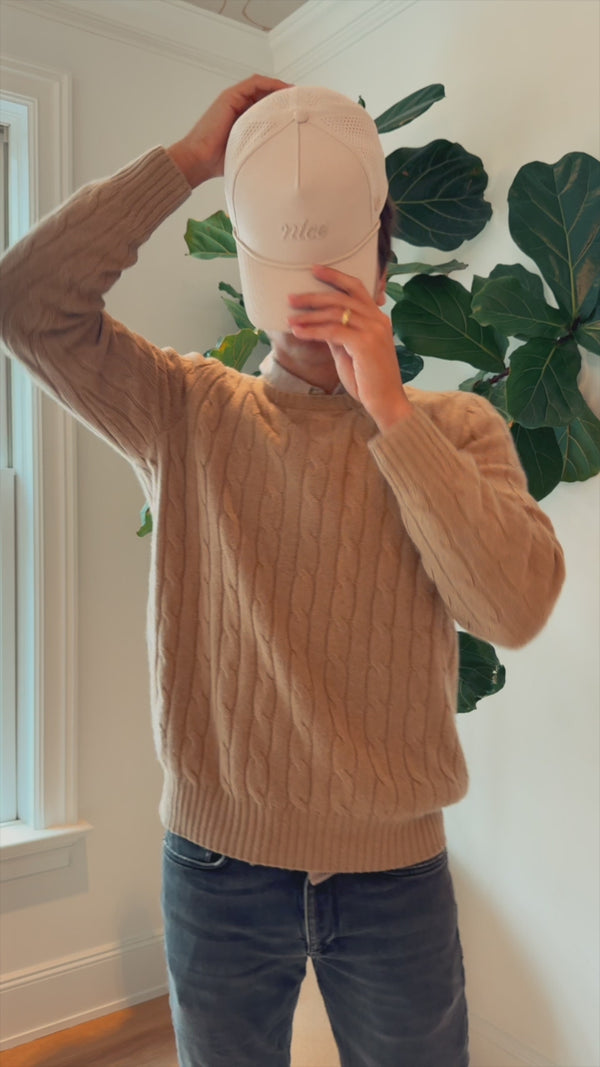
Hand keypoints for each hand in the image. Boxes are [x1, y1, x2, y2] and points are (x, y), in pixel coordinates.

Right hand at [166, 74, 291, 187]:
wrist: (199, 161)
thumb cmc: (219, 165)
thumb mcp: (248, 155)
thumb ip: (262, 150)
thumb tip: (285, 162)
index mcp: (242, 121)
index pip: (267, 108)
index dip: (284, 108)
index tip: (302, 114)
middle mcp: (238, 108)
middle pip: (267, 95)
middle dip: (286, 98)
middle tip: (304, 103)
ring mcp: (233, 100)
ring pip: (262, 87)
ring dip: (281, 88)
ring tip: (298, 94)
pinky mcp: (230, 96)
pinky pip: (255, 83)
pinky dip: (271, 84)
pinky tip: (285, 90)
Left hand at [287, 265, 411, 431]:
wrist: (386, 402)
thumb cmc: (369, 381)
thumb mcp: (350, 352)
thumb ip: (338, 335)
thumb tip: (319, 322)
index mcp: (378, 318)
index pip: (356, 288)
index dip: (335, 276)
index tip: (314, 270)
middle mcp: (378, 319)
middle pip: (342, 297)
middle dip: (314, 295)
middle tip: (292, 297)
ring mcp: (373, 330)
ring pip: (336, 313)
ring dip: (309, 315)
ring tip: (290, 317)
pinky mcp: (365, 344)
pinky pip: (333, 331)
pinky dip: (313, 330)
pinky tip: (298, 332)